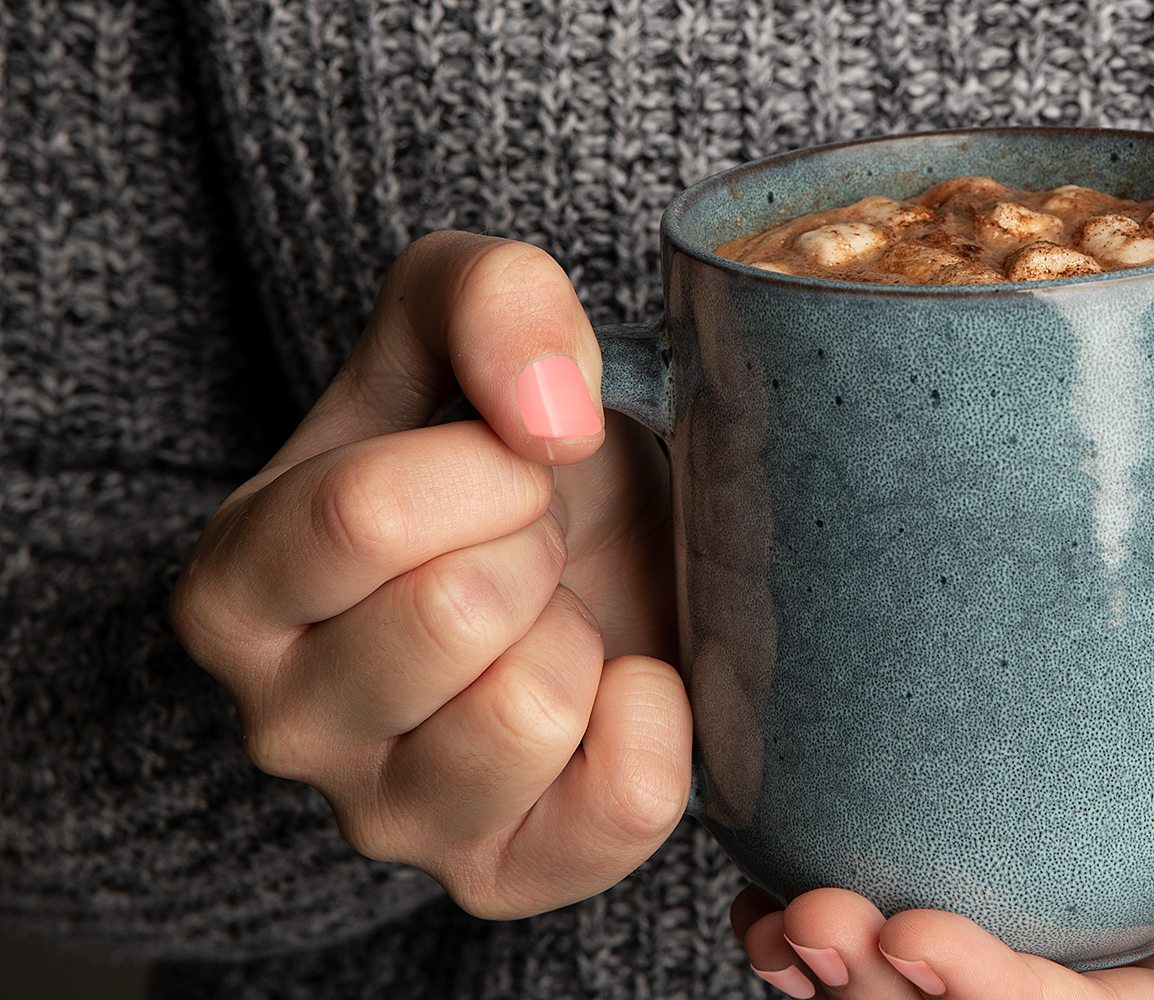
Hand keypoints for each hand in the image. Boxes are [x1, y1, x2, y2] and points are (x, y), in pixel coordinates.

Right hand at [170, 231, 691, 918]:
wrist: (591, 561)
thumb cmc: (509, 451)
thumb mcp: (474, 318)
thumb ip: (488, 297)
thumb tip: (547, 414)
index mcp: (235, 585)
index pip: (365, 513)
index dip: (488, 466)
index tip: (506, 466)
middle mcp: (281, 723)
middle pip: (457, 610)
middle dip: (536, 548)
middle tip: (533, 550)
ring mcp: (388, 817)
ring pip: (530, 711)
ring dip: (581, 637)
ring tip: (555, 620)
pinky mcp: (501, 878)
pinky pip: (622, 803)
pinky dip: (655, 722)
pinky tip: (617, 687)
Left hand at [728, 584, 1153, 997]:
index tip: (910, 935)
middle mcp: (1137, 972)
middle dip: (891, 993)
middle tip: (812, 925)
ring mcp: (1079, 910)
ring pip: (943, 976)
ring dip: (846, 968)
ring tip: (775, 915)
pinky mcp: (1037, 837)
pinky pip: (935, 886)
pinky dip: (848, 891)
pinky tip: (773, 869)